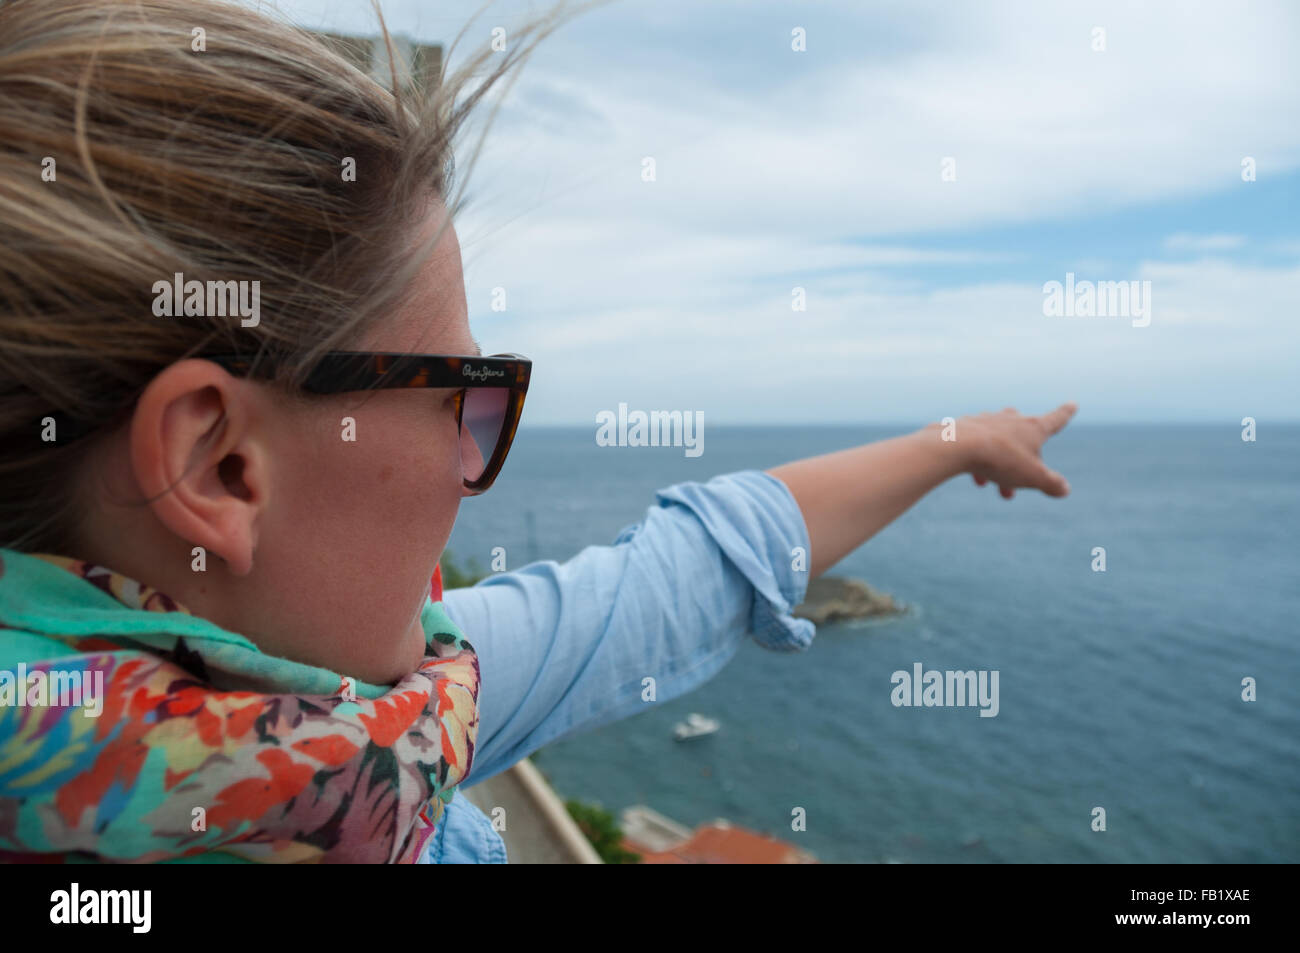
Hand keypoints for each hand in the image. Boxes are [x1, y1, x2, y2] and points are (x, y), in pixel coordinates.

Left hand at [959, 403, 1076, 498]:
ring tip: (991, 485)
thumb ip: (1051, 483)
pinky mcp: (965, 427)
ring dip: (998, 467)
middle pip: (1024, 437)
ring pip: (998, 445)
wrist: (957, 446)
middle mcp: (1011, 419)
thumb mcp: (1033, 477)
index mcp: (1033, 427)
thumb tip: (1064, 489)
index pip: (1056, 419)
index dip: (1066, 413)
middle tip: (1014, 485)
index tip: (1073, 404)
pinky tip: (976, 479)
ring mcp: (986, 421)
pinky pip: (976, 446)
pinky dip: (978, 463)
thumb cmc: (1001, 459)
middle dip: (1023, 462)